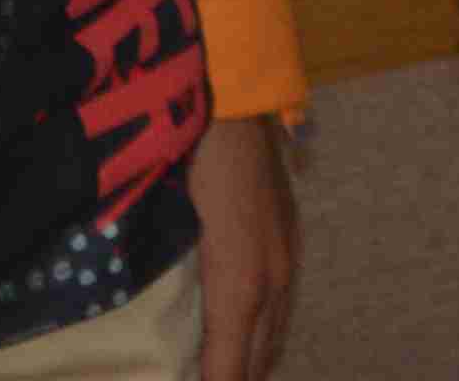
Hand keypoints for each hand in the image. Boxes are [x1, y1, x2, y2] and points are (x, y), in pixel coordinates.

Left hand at [192, 111, 298, 380]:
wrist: (234, 106)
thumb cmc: (188, 167)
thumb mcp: (168, 232)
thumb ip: (170, 293)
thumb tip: (166, 331)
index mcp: (239, 287)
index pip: (230, 370)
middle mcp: (272, 280)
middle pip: (259, 360)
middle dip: (237, 377)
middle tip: (210, 378)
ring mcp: (287, 257)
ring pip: (277, 335)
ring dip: (254, 362)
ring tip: (230, 371)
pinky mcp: (291, 236)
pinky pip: (284, 305)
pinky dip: (266, 333)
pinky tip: (250, 333)